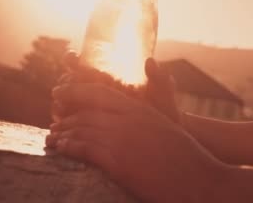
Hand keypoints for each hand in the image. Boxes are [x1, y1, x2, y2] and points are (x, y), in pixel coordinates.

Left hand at [46, 83, 227, 202]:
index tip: (59, 91)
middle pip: (86, 111)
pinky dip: (68, 146)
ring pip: (82, 129)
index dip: (75, 90)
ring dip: (62, 132)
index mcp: (140, 109)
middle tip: (53, 120)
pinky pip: (85, 149)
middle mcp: (129, 120)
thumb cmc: (188, 156)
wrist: (200, 180)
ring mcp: (122, 140)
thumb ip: (149, 108)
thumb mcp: (167, 126)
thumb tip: (147, 72)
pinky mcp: (118, 162)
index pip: (99, 93)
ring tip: (52, 137)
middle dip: (65, 114)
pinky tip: (61, 148)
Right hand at [54, 51, 181, 123]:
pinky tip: (60, 126)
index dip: (74, 60)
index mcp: (112, 81)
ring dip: (60, 104)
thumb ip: (160, 81)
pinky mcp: (87, 130)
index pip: (87, 66)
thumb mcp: (162, 97)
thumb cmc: (162, 114)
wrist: (165, 141)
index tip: (71, 57)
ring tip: (60, 108)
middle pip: (71, 83)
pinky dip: (62, 124)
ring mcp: (90, 111)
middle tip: (62, 88)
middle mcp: (97, 93)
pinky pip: (68, 125)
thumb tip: (151, 61)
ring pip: (65, 103)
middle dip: (65, 83)